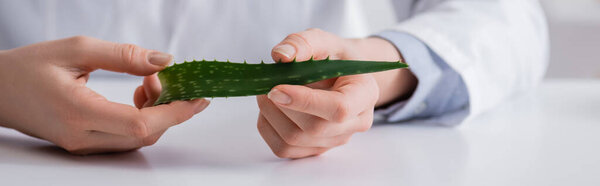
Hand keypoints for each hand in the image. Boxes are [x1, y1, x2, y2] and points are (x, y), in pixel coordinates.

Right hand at [0, 36, 208, 154]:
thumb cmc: (29, 67)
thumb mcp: (76, 49)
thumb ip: (124, 55)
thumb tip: (165, 61)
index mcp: (79, 113)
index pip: (142, 123)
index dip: (176, 112)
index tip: (199, 98)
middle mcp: (83, 137)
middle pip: (146, 134)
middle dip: (168, 108)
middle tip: (166, 78)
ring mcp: (83, 145)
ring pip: (138, 138)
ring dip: (155, 112)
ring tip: (147, 82)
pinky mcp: (84, 145)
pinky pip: (125, 138)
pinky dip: (142, 118)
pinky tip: (137, 95)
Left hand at [256, 28, 416, 157]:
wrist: (341, 76)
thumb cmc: (335, 58)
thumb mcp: (324, 40)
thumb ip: (304, 43)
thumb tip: (281, 55)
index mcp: (365, 94)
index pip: (339, 108)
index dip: (305, 101)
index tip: (276, 88)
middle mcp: (355, 123)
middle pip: (313, 127)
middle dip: (281, 106)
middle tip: (265, 84)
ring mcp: (336, 139)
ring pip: (294, 140)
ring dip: (270, 116)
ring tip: (266, 93)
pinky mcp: (316, 148)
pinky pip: (285, 149)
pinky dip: (268, 128)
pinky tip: (270, 109)